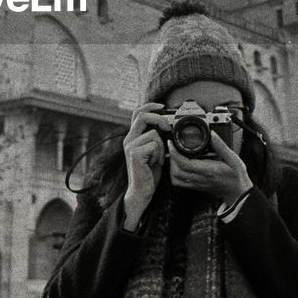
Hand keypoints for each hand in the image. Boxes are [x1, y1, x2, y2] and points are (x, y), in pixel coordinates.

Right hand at [121, 102, 166, 230]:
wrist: (142, 191)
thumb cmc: (149, 172)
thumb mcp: (154, 151)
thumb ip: (156, 138)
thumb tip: (168, 126)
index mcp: (133, 136)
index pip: (137, 113)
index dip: (150, 106)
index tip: (162, 105)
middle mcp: (129, 139)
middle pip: (142, 116)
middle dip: (159, 118)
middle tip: (168, 128)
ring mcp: (130, 146)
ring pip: (154, 133)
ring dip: (162, 147)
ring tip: (159, 159)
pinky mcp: (134, 154)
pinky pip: (154, 145)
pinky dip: (160, 154)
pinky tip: (156, 164)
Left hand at [168, 131, 251, 204]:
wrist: (238, 191)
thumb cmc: (236, 176)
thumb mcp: (232, 158)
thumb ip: (221, 146)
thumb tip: (212, 134)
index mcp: (208, 170)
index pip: (185, 163)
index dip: (175, 153)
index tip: (172, 144)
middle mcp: (200, 178)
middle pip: (176, 171)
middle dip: (172, 158)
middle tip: (173, 148)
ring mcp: (197, 184)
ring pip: (176, 178)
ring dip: (172, 167)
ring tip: (176, 157)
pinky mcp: (196, 187)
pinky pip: (179, 183)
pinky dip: (175, 174)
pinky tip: (179, 167)